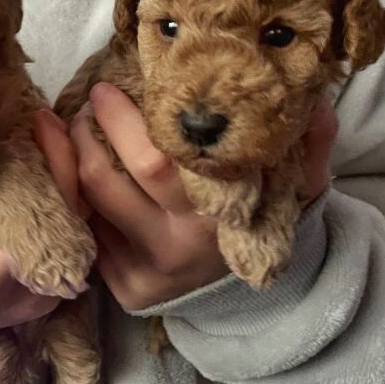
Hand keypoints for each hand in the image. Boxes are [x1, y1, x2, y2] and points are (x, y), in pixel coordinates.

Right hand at [0, 124, 82, 344]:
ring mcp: (44, 294)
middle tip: (45, 114)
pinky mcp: (55, 286)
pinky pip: (78, 230)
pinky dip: (70, 190)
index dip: (48, 168)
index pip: (31, 225)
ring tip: (50, 125)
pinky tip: (53, 155)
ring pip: (82, 222)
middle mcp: (20, 294)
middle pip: (71, 218)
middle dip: (66, 158)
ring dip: (72, 170)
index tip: (34, 120)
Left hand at [60, 83, 335, 309]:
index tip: (106, 89)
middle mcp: (177, 248)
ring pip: (89, 205)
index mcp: (217, 218)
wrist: (251, 294)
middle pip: (108, 179)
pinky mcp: (126, 289)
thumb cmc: (264, 220)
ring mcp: (147, 273)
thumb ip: (309, 142)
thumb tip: (314, 99)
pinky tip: (76, 166)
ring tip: (76, 126)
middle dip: (85, 132)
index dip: (120, 120)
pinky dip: (75, 195)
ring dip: (70, 158)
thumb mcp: (297, 185)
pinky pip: (88, 234)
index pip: (154, 160)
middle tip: (87, 103)